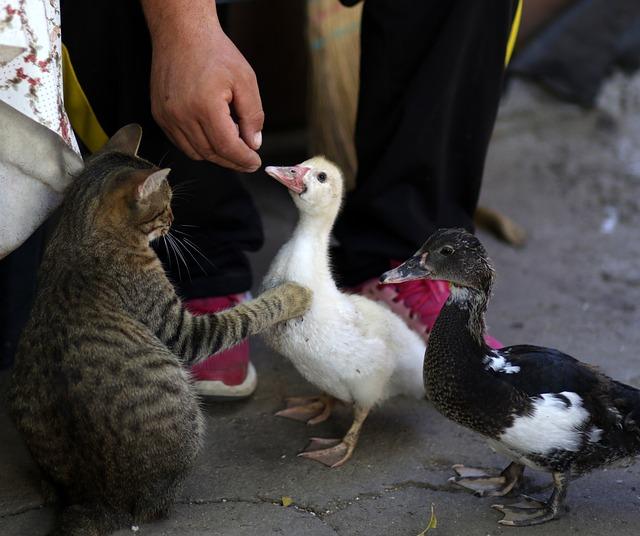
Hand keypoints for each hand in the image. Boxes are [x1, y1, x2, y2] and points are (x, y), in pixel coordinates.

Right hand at [144, 2, 263, 171]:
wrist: (181, 33)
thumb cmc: (214, 52)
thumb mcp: (245, 80)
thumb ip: (253, 116)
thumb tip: (253, 144)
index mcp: (205, 106)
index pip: (227, 147)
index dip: (243, 159)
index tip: (255, 162)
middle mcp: (182, 115)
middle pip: (211, 153)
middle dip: (232, 161)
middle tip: (247, 160)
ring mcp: (167, 117)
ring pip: (195, 152)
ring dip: (216, 155)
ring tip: (231, 144)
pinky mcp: (160, 115)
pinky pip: (181, 143)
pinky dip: (199, 146)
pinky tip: (212, 136)